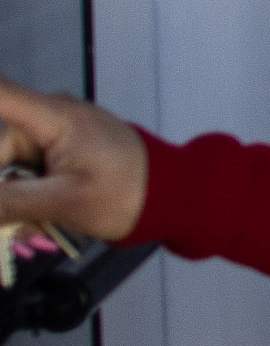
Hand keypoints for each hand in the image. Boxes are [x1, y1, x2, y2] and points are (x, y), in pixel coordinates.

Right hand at [0, 76, 146, 243]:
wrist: (176, 195)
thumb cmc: (133, 193)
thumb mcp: (65, 202)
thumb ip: (8, 201)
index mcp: (53, 116)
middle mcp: (48, 117)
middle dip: (2, 190)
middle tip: (17, 222)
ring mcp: (53, 133)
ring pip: (6, 165)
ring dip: (12, 200)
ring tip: (35, 228)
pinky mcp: (57, 150)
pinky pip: (23, 171)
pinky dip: (24, 198)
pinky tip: (39, 223)